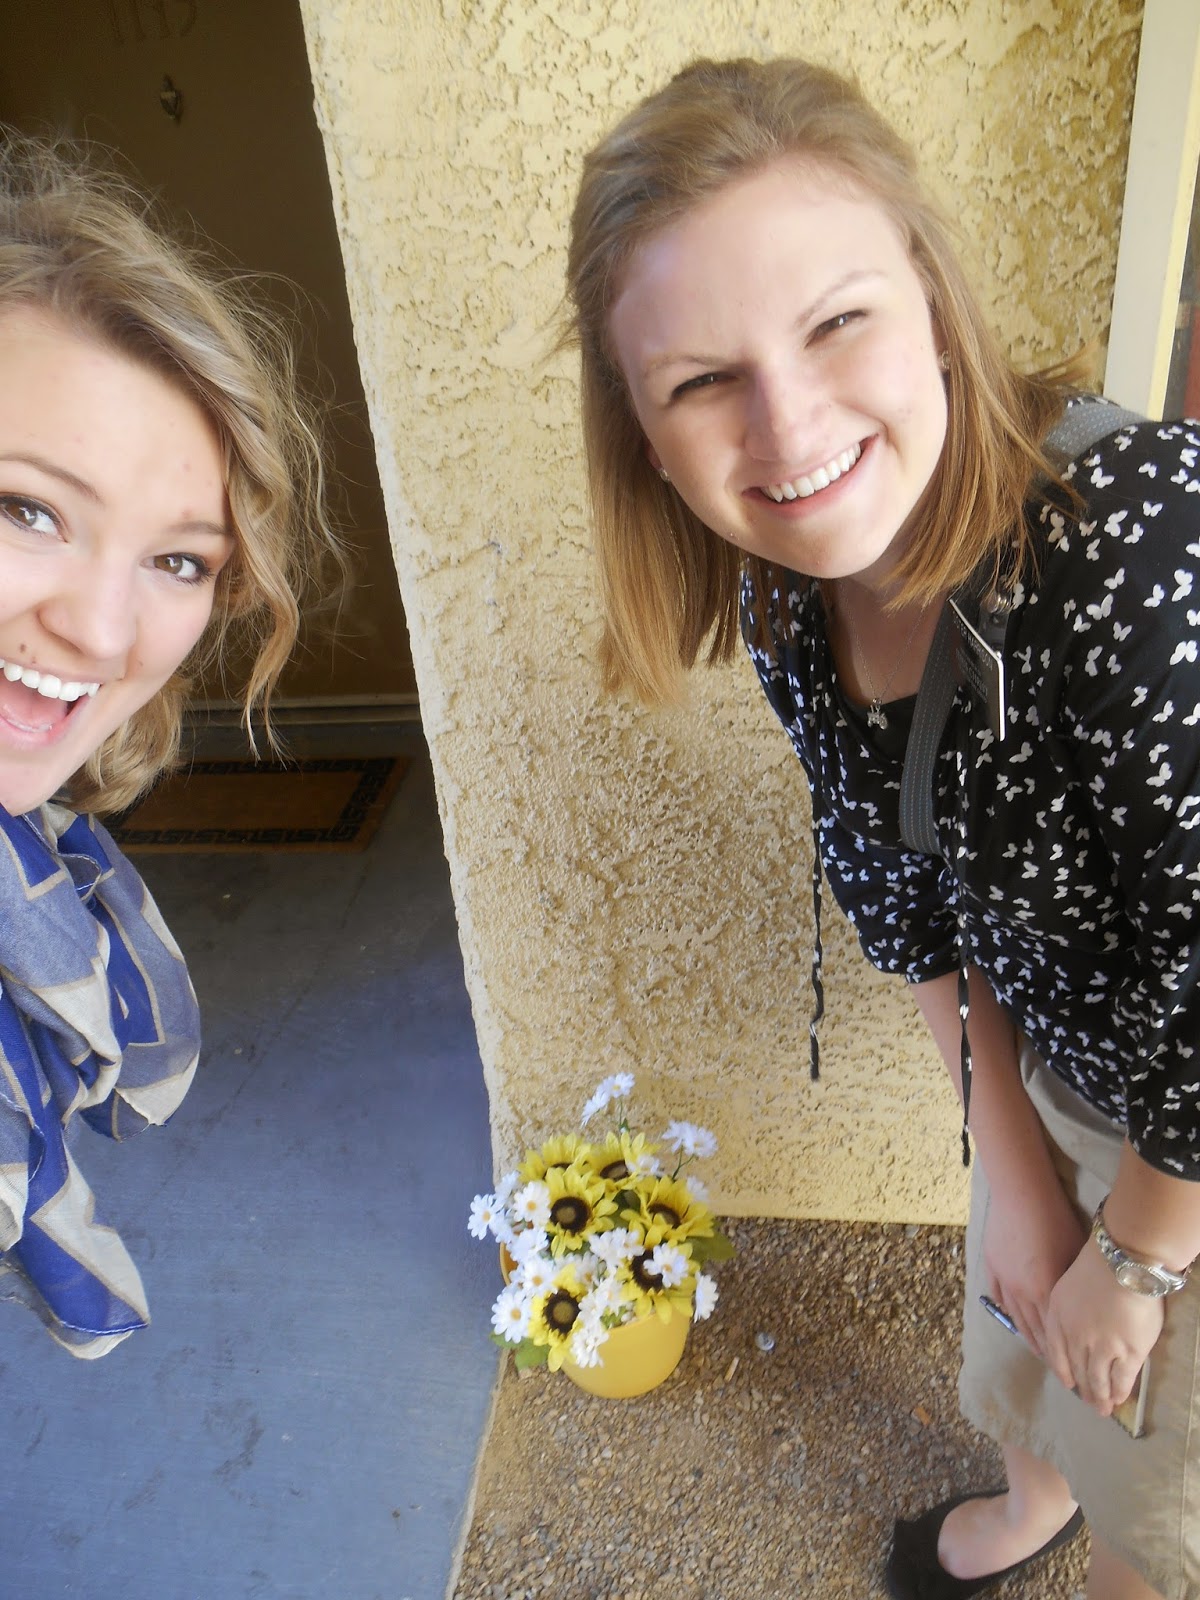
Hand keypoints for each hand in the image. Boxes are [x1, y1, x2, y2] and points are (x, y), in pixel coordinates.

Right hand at [982, 1181, 1085, 1361]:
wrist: (1021, 1193)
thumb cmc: (1056, 1219)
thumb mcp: (1075, 1254)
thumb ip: (1075, 1286)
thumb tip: (1084, 1308)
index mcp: (1046, 1291)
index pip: (1058, 1333)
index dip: (1067, 1353)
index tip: (1078, 1370)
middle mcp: (1023, 1293)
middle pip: (1036, 1331)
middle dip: (1050, 1354)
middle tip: (1062, 1373)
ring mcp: (1004, 1281)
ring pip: (1017, 1318)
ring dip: (1030, 1338)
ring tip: (1041, 1354)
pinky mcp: (992, 1267)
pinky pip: (1000, 1298)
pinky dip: (1010, 1313)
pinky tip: (1016, 1320)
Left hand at [1044, 1238, 1164, 1413]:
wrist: (1121, 1264)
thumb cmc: (1093, 1266)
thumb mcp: (1064, 1286)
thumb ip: (1062, 1310)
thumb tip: (1068, 1326)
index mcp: (1057, 1319)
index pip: (1056, 1353)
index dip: (1063, 1371)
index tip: (1068, 1384)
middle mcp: (1075, 1338)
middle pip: (1078, 1370)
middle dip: (1083, 1389)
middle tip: (1089, 1403)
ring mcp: (1102, 1348)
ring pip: (1099, 1379)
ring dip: (1101, 1396)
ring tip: (1104, 1408)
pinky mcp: (1128, 1353)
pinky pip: (1122, 1378)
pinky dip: (1120, 1391)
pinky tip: (1120, 1398)